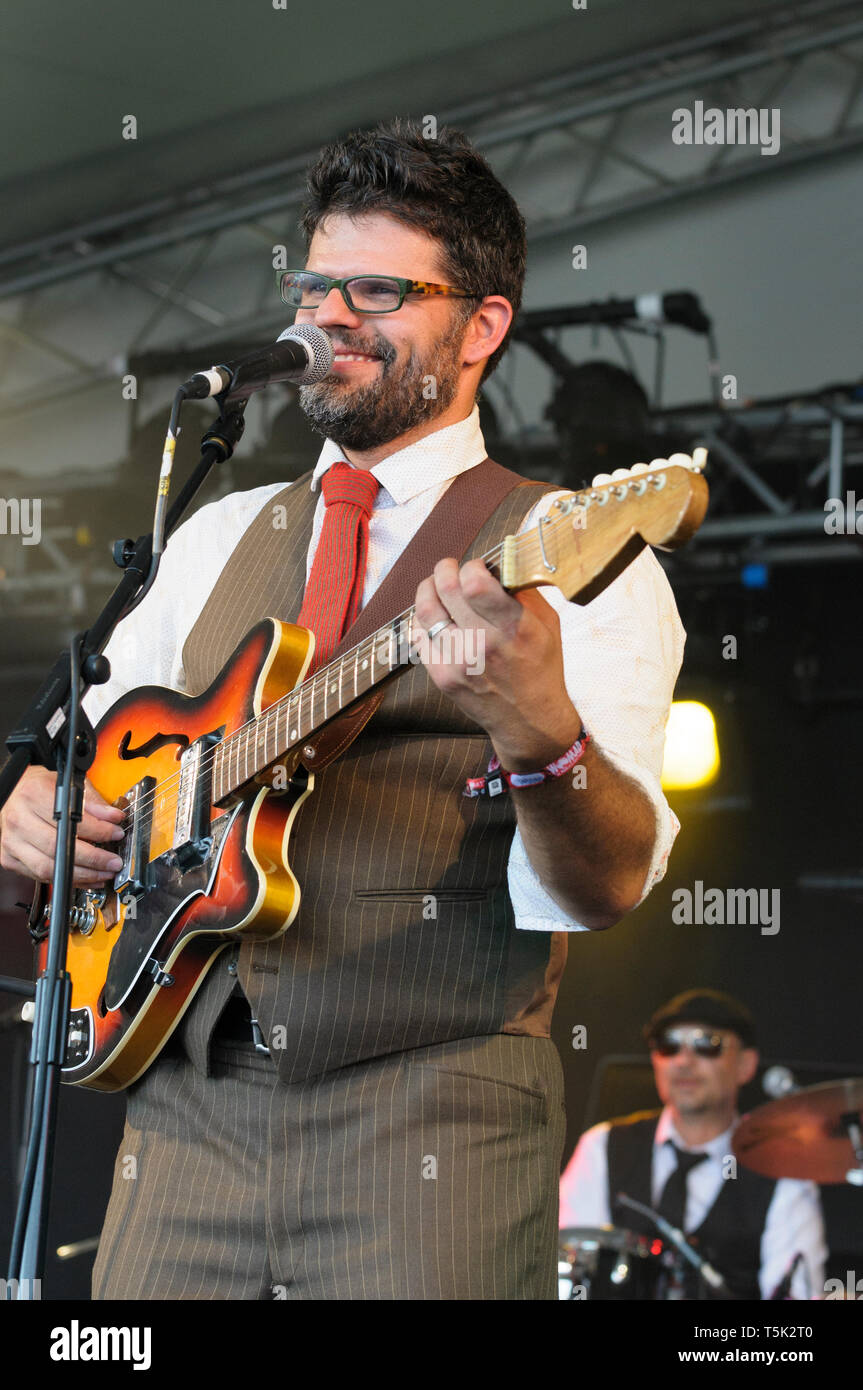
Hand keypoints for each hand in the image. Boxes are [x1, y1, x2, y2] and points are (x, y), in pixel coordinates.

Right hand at [0, 765, 125, 886]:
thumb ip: (91, 801)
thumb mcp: (67, 784)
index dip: (98, 830)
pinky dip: (68, 880)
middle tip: (113, 861)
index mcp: (34, 795)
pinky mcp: (11, 859)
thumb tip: (113, 817)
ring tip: (104, 872)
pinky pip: (41, 876)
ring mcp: (13, 842)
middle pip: (58, 848)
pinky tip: (87, 877)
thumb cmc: (39, 788)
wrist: (13, 794)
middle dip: (92, 859)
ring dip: (82, 875)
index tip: (116, 833)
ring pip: (49, 868)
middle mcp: (20, 820)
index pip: (70, 820)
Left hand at [413, 558, 582, 771]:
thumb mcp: (548, 625)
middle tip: (449, 568)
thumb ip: (523, 593)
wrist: (529, 721)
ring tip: (434, 585)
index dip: (471, 566)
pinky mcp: (442, 677)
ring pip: (425, 611)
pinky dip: (424, 621)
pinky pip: (419, 637)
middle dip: (444, 569)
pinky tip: (434, 617)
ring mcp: (459, 663)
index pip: (474, 582)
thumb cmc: (541, 668)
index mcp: (514, 627)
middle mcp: (483, 644)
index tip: (476, 568)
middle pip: (445, 590)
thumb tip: (498, 565)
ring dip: (427, 589)